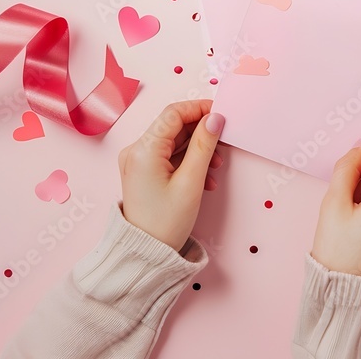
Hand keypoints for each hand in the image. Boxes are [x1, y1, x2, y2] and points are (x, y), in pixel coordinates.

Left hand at [118, 100, 224, 251]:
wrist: (146, 252)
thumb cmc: (166, 222)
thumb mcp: (192, 182)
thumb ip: (204, 146)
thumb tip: (215, 119)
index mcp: (143, 150)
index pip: (173, 113)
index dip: (199, 109)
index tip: (222, 114)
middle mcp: (136, 151)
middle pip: (174, 126)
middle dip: (201, 131)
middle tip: (224, 141)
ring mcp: (138, 161)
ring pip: (174, 141)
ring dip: (198, 147)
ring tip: (215, 165)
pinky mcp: (144, 171)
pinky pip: (169, 155)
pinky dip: (188, 159)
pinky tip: (204, 176)